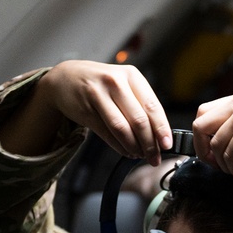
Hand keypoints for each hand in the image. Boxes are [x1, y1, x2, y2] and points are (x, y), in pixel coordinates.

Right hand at [36, 60, 171, 164]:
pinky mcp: (85, 110)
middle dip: (150, 143)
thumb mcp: (124, 83)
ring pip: (121, 128)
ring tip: (140, 155)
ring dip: (134, 147)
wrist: (64, 78)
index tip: (168, 144)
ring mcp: (98, 95)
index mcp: (131, 75)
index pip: (152, 106)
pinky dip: (119, 147)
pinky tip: (127, 151)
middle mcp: (115, 83)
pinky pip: (106, 134)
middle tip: (155, 157)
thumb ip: (141, 103)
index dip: (162, 128)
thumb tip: (160, 134)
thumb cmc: (102, 82)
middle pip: (138, 120)